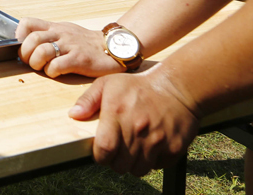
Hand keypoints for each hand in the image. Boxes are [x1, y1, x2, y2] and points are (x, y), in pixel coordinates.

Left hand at [15, 17, 125, 77]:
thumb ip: (47, 35)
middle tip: (30, 62)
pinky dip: (51, 72)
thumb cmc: (85, 43)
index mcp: (54, 27)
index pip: (27, 22)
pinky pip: (57, 66)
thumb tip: (25, 42)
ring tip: (43, 68)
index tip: (20, 46)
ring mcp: (70, 46)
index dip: (18, 35)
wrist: (112, 47)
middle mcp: (60, 34)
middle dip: (25, 53)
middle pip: (32, 39)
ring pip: (42, 52)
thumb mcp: (65, 32)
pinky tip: (57, 73)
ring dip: (36, 64)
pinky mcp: (79, 59)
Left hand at [69, 67, 199, 175]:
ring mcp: (157, 141)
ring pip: (139, 170)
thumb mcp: (108, 83)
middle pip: (120, 165)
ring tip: (133, 149)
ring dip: (133, 164)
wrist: (179, 86)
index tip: (102, 152)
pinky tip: (151, 146)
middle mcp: (137, 130)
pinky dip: (153, 161)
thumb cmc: (139, 85)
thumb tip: (73, 115)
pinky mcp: (174, 147)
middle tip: (118, 151)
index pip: (104, 150)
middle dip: (115, 162)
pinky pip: (158, 165)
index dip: (100, 156)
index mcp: (118, 115)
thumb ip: (88, 99)